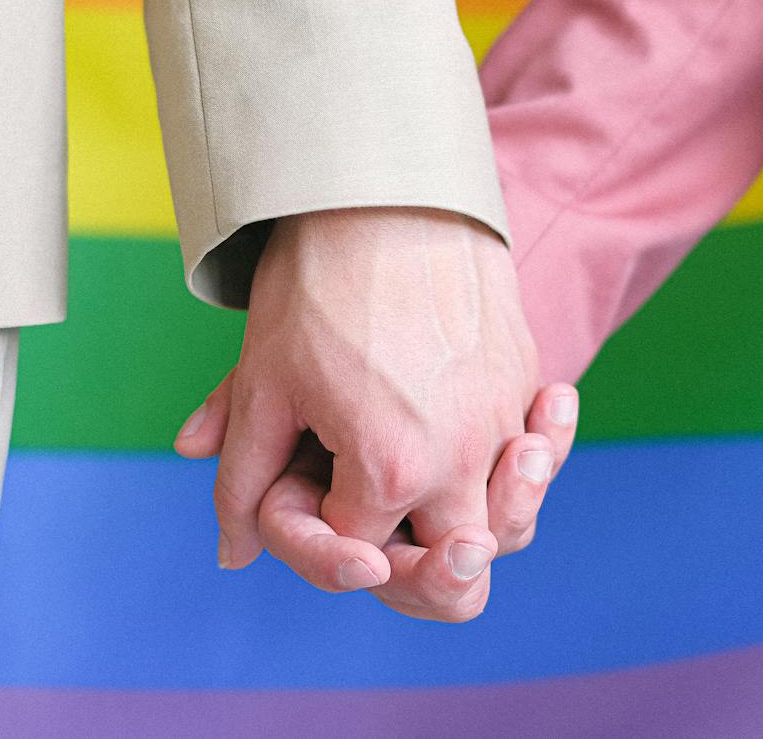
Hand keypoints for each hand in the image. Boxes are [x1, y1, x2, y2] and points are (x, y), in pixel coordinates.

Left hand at [173, 206, 574, 619]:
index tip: (297, 475)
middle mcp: (463, 458)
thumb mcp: (263, 385)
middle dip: (408, 564)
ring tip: (437, 488)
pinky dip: (515, 462)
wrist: (388, 189)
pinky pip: (531, 455)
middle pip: (455, 572)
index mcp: (390, 470)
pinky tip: (480, 439)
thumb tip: (232, 555)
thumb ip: (243, 481)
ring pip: (507, 521)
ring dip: (473, 519)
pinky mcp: (528, 382)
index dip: (315, 529)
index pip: (357, 553)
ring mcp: (505, 421)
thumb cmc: (316, 285)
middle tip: (374, 521)